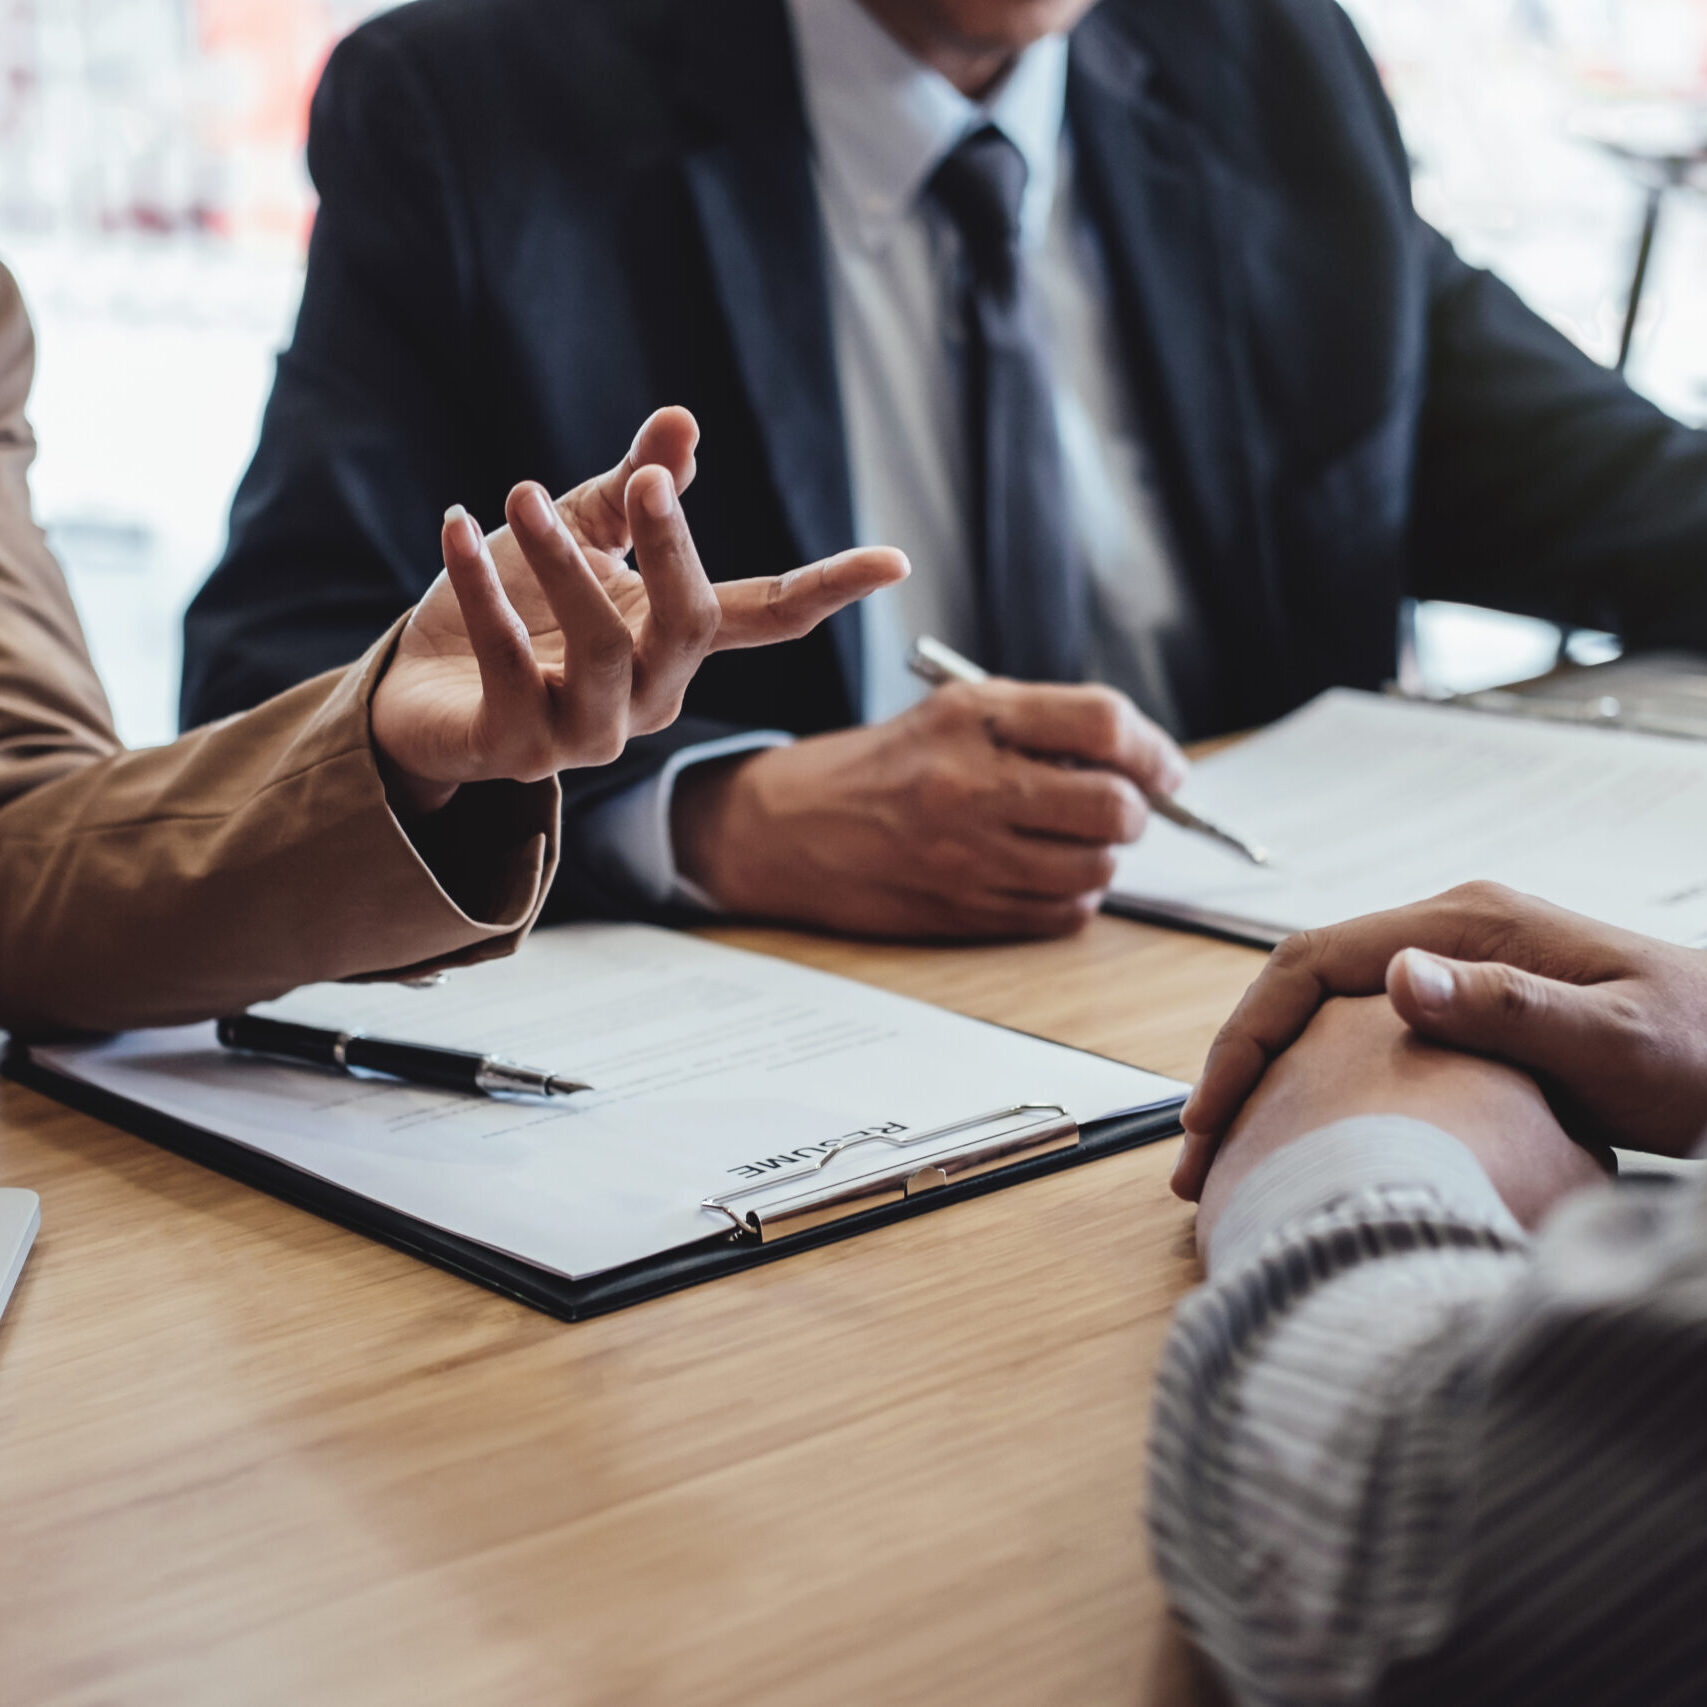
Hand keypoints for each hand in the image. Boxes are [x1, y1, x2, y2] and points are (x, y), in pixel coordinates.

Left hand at [371, 407, 907, 814]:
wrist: (416, 687)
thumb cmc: (512, 608)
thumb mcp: (577, 532)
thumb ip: (631, 490)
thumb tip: (682, 423)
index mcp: (675, 641)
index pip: (766, 615)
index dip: (829, 588)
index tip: (896, 558)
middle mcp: (650, 695)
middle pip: (691, 624)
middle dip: (673, 549)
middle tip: (648, 482)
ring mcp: (589, 733)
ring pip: (603, 649)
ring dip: (561, 564)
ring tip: (518, 495)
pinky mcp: (518, 751)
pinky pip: (512, 669)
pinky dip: (483, 595)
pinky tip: (456, 532)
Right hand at [673, 678, 1188, 937]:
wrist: (789, 828)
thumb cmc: (880, 767)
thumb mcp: (953, 713)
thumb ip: (1041, 726)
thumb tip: (1140, 761)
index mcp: (973, 718)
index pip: (1103, 723)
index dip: (1152, 749)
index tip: (1164, 769)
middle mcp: (970, 785)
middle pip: (1114, 806)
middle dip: (1136, 810)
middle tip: (1120, 806)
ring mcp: (967, 855)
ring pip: (1095, 868)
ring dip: (1102, 856)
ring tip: (1070, 840)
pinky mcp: (963, 910)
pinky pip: (1061, 915)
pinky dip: (1070, 897)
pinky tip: (1041, 874)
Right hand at [1176, 881, 1706, 1201]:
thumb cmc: (1703, 1054)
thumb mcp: (1618, 1041)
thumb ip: (1511, 1008)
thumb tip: (1396, 977)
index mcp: (1466, 926)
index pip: (1311, 962)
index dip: (1247, 1036)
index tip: (1212, 1117)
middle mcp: (1446, 937)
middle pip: (1299, 988)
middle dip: (1237, 1066)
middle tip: (1198, 1156)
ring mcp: (1453, 969)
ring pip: (1321, 1015)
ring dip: (1266, 1078)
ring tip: (1231, 1156)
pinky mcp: (1464, 1009)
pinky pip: (1357, 1037)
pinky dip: (1310, 1085)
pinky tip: (1300, 1135)